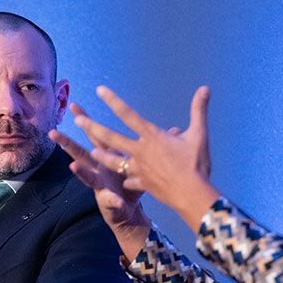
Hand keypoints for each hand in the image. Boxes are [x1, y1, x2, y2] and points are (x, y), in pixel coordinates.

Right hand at [51, 109, 155, 259]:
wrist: (129, 212)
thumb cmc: (133, 185)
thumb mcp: (142, 163)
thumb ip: (156, 146)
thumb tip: (174, 129)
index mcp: (107, 157)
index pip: (95, 135)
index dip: (85, 120)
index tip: (74, 106)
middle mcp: (99, 169)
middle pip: (81, 151)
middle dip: (67, 142)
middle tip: (53, 131)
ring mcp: (100, 185)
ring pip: (86, 176)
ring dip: (80, 171)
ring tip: (72, 165)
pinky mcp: (108, 201)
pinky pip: (110, 200)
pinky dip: (112, 199)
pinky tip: (112, 198)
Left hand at [75, 85, 219, 229]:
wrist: (192, 194)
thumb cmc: (196, 164)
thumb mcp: (199, 134)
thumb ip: (199, 110)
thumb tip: (205, 88)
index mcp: (151, 137)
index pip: (128, 114)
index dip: (113, 101)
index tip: (99, 91)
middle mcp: (140, 151)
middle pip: (110, 137)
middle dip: (92, 127)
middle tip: (77, 120)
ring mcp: (138, 169)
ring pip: (114, 162)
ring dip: (101, 156)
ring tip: (90, 151)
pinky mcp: (142, 184)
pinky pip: (131, 181)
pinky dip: (128, 180)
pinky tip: (125, 180)